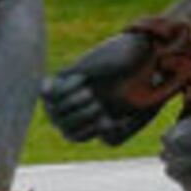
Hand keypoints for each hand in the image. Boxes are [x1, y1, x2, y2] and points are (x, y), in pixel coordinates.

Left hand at [40, 32, 177, 147]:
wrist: (140, 55)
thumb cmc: (142, 85)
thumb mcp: (138, 116)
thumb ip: (121, 134)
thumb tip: (101, 135)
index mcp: (93, 118)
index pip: (75, 136)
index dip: (89, 130)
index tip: (106, 119)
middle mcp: (76, 108)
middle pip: (63, 126)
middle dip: (81, 118)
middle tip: (98, 105)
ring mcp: (67, 94)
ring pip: (53, 112)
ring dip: (72, 103)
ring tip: (88, 91)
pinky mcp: (62, 77)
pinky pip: (48, 94)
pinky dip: (65, 88)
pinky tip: (81, 79)